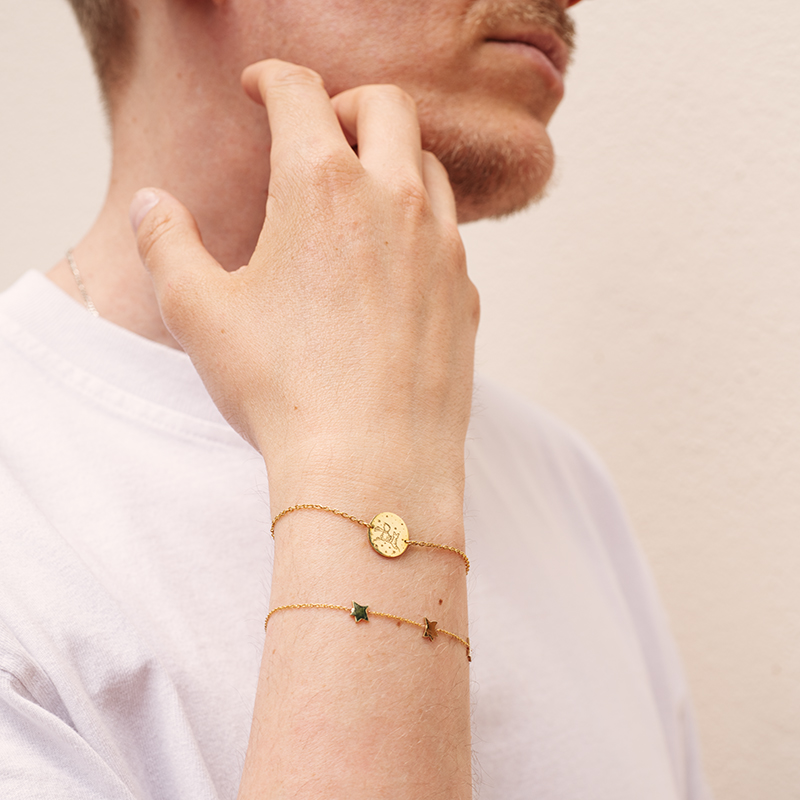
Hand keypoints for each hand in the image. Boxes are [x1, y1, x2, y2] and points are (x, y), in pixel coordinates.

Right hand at [132, 59, 478, 503]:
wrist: (372, 466)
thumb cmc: (285, 391)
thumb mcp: (199, 314)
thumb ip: (167, 244)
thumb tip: (153, 205)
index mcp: (322, 186)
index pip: (301, 92)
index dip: (273, 79)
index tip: (259, 88)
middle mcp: (394, 201)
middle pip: (387, 105)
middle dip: (349, 101)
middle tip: (321, 127)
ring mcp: (442, 248)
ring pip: (429, 166)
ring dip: (394, 158)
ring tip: (361, 190)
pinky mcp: (465, 294)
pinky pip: (450, 234)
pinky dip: (421, 223)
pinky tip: (395, 261)